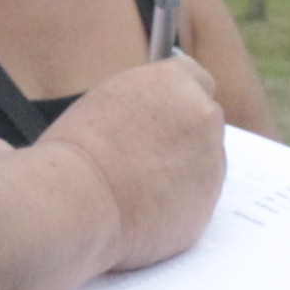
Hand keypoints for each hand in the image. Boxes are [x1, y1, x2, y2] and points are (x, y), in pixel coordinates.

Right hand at [40, 57, 224, 270]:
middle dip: (185, 137)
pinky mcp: (209, 200)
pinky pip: (198, 198)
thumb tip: (160, 112)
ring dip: (184, 171)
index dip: (181, 101)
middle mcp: (202, 113)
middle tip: (147, 158)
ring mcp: (212, 159)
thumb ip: (147, 99)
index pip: (198, 80)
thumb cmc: (78, 150)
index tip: (169, 117)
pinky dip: (180, 203)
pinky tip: (146, 209)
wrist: (78, 198)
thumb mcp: (110, 99)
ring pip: (206, 162)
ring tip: (140, 188)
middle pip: (205, 122)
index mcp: (175, 81)